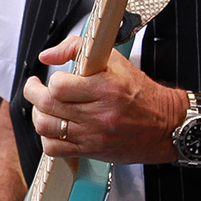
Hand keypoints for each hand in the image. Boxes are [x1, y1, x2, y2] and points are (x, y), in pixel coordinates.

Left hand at [23, 34, 184, 164]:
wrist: (166, 125)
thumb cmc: (141, 93)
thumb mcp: (115, 61)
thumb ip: (77, 49)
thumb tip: (47, 56)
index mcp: (106, 89)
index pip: (59, 86)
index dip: (52, 81)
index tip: (54, 78)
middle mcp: (99, 114)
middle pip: (47, 106)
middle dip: (34, 94)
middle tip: (36, 88)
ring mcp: (94, 136)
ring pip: (46, 128)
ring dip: (39, 115)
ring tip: (44, 107)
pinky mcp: (92, 151)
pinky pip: (55, 149)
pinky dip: (48, 138)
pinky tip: (55, 128)